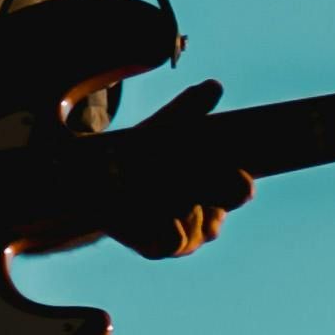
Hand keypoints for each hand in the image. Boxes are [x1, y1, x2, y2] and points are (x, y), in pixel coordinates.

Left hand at [71, 84, 253, 261]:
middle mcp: (206, 218)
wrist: (95, 184)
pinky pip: (172, 241)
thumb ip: (188, 110)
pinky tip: (155, 210)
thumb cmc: (139, 156)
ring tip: (160, 186)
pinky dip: (168, 226)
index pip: (239, 191)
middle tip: (192, 176)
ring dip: (182, 207)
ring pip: (197, 226)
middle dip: (208, 195)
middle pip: (221, 213)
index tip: (236, 171)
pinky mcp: (159, 248)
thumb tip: (214, 86)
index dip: (239, 184)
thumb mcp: (164, 129)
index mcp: (214, 190)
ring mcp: (186, 237)